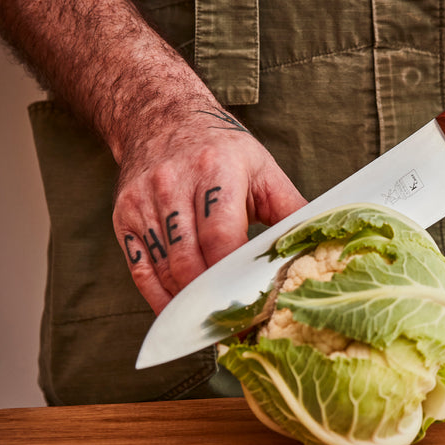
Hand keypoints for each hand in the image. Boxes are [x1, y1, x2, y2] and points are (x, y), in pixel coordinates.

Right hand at [112, 108, 305, 313]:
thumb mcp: (262, 169)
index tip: (254, 304)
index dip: (234, 276)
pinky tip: (180, 314)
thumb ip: (291, 209)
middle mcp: (173, 184)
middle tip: (236, 327)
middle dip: (213, 298)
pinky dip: (159, 298)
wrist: (161, 118)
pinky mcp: (124, 216)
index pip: (221, 236)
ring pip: (164, 269)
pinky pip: (140, 269)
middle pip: (190, 260)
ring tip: (213, 325)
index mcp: (215, 169)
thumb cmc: (220, 148)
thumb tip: (319, 247)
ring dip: (188, 303)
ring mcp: (143, 201)